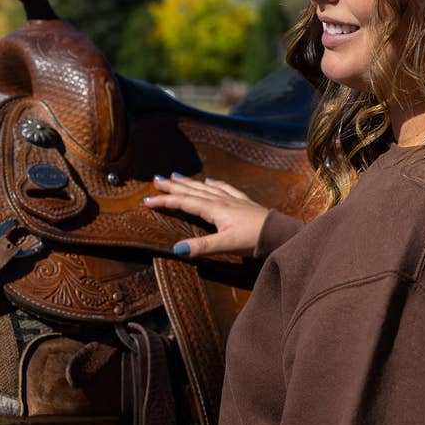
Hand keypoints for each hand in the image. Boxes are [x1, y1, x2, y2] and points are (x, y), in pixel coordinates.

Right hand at [145, 173, 268, 257]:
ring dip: (189, 183)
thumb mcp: (225, 245)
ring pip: (205, 188)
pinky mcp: (243, 202)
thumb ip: (201, 246)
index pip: (184, 203)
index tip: (146, 200)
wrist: (278, 233)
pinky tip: (210, 181)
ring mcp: (233, 200)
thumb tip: (176, 248)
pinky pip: (225, 188)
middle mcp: (221, 200)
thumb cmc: (252, 239)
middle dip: (173, 186)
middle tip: (156, 179)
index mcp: (214, 209)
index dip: (165, 201)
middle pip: (192, 191)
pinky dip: (214, 184)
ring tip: (175, 176)